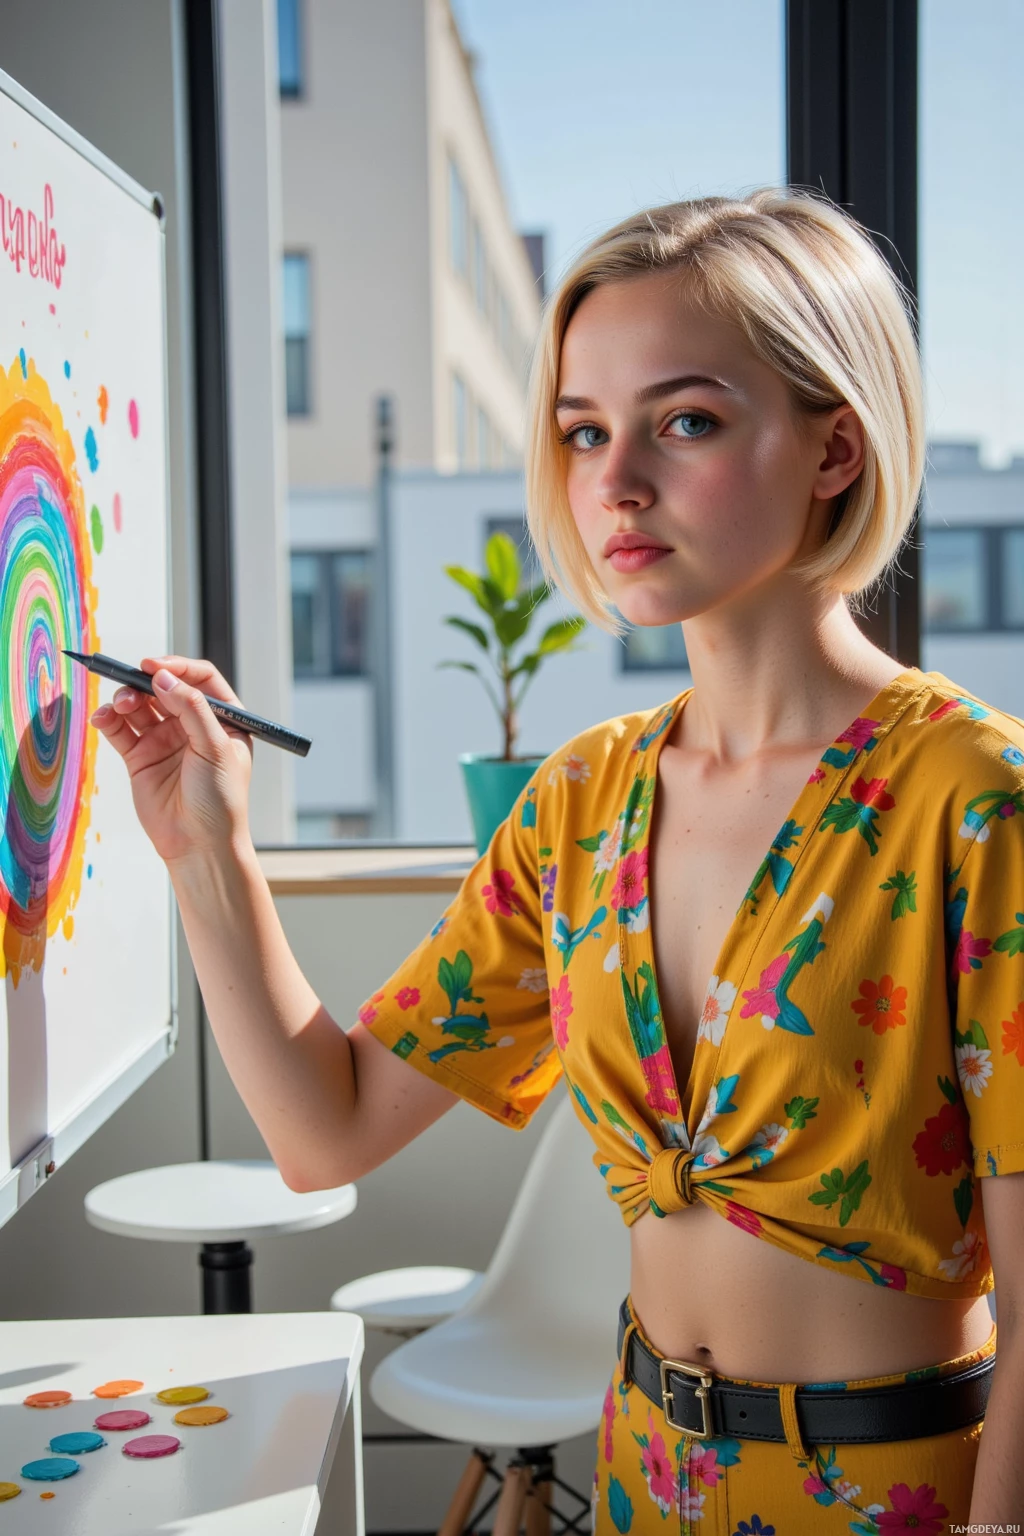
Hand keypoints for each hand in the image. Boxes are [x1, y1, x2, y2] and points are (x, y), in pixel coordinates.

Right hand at [90, 655, 253, 868]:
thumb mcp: (214, 748)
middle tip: (131, 680)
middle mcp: (193, 725)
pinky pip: (121, 730)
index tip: (155, 667)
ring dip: (126, 698)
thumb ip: (191, 709)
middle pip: (165, 688)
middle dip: (145, 681)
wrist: (199, 846)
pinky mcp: (141, 757)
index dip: (178, 667)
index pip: (201, 679)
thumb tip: (164, 677)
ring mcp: (165, 740)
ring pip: (140, 706)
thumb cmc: (220, 801)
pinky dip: (109, 719)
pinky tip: (103, 717)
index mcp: (222, 719)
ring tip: (121, 706)